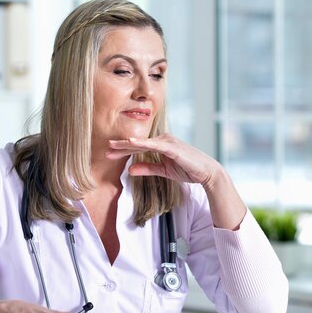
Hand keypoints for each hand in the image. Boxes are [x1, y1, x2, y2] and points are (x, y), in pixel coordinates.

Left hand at [107, 133, 246, 229]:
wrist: (206, 172)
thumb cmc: (188, 169)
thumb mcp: (163, 171)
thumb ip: (147, 168)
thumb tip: (129, 170)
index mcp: (161, 145)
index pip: (139, 147)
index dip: (124, 150)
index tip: (110, 153)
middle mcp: (163, 140)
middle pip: (138, 143)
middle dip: (121, 146)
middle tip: (105, 148)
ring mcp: (168, 142)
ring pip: (144, 143)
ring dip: (128, 144)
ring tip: (113, 145)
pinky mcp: (172, 147)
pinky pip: (154, 145)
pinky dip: (143, 144)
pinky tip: (132, 143)